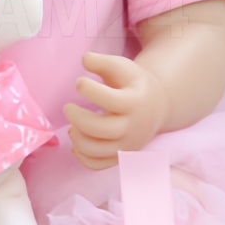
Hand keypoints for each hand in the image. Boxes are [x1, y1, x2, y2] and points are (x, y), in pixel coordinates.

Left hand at [63, 52, 167, 169]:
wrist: (157, 107)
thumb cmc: (134, 83)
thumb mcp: (123, 67)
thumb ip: (103, 62)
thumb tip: (85, 59)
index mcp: (134, 102)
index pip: (110, 100)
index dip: (89, 90)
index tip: (79, 82)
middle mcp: (132, 128)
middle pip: (99, 129)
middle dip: (77, 117)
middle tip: (68, 107)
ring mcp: (127, 146)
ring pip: (95, 150)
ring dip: (77, 137)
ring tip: (73, 125)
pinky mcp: (120, 157)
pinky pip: (96, 165)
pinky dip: (82, 156)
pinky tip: (78, 139)